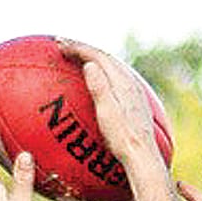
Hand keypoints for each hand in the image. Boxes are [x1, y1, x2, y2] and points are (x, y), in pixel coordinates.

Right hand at [57, 39, 157, 165]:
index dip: (77, 48)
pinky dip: (102, 71)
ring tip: (78, 58)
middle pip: (104, 57)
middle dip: (83, 49)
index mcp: (122, 81)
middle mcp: (130, 81)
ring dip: (93, 59)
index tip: (59, 45)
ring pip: (111, 66)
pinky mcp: (135, 101)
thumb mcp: (107, 113)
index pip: (97, 56)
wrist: (142, 156)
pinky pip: (116, 77)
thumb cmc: (122, 138)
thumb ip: (99, 87)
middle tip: (63, 46)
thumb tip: (89, 65)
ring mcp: (134, 91)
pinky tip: (98, 79)